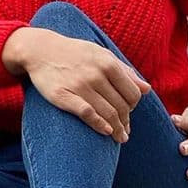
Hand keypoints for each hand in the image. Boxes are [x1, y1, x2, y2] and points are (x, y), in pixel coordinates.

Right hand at [22, 32, 151, 141]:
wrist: (41, 50)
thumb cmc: (75, 53)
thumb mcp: (102, 54)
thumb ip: (125, 71)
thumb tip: (147, 89)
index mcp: (108, 63)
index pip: (132, 93)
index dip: (134, 107)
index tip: (129, 113)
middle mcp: (95, 74)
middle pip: (121, 106)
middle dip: (126, 121)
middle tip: (125, 132)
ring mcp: (79, 85)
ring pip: (107, 113)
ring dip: (117, 129)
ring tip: (120, 138)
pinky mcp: (63, 96)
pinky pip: (87, 114)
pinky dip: (100, 125)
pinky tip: (106, 132)